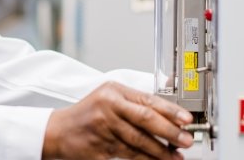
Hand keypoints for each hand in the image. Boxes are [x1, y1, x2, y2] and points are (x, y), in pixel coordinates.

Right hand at [42, 81, 193, 159]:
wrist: (57, 132)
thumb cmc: (87, 115)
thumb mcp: (109, 99)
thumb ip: (135, 103)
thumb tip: (169, 114)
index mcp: (113, 91)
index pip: (147, 100)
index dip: (170, 111)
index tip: (186, 120)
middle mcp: (108, 106)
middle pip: (145, 119)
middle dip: (169, 132)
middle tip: (186, 140)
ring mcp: (103, 127)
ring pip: (138, 141)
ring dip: (160, 151)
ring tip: (174, 156)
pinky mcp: (99, 147)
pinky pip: (127, 154)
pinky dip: (144, 159)